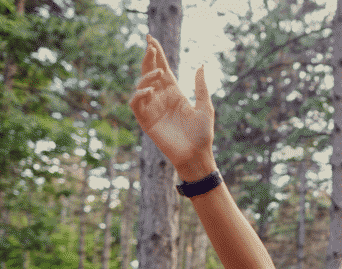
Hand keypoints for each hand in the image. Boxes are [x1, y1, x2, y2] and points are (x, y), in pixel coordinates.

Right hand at [129, 35, 215, 181]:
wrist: (197, 155)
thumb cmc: (203, 134)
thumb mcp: (205, 106)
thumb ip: (201, 86)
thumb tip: (201, 65)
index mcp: (175, 93)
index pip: (162, 68)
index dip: (156, 53)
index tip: (151, 39)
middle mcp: (161, 98)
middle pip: (150, 72)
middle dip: (148, 58)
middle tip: (150, 45)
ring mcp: (152, 108)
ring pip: (141, 85)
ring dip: (147, 76)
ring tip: (158, 73)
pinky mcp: (146, 120)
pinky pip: (136, 104)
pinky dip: (139, 95)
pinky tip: (149, 91)